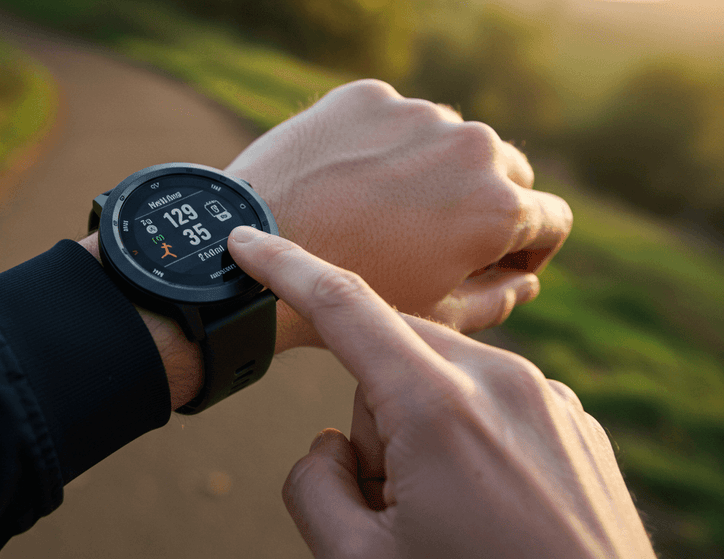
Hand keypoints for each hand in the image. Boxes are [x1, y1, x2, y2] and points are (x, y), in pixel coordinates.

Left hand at [226, 79, 571, 340]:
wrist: (250, 252)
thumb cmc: (343, 304)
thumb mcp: (431, 318)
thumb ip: (497, 300)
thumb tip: (526, 280)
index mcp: (499, 208)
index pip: (552, 219)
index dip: (529, 249)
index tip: (498, 262)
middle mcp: (471, 147)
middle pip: (507, 172)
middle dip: (484, 204)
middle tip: (435, 238)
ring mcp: (417, 113)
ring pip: (447, 142)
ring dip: (432, 171)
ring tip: (380, 212)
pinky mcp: (367, 95)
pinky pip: (394, 121)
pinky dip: (382, 148)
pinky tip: (346, 184)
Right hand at [228, 228, 653, 558]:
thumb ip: (314, 486)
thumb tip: (330, 447)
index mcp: (438, 407)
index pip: (341, 306)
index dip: (282, 267)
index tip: (246, 241)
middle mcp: (501, 382)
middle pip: (390, 352)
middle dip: (369, 412)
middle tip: (389, 498)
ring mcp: (547, 399)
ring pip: (441, 376)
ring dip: (420, 427)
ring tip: (447, 511)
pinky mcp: (574, 420)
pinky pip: (492, 399)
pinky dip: (469, 436)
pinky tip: (490, 504)